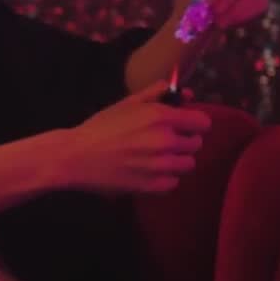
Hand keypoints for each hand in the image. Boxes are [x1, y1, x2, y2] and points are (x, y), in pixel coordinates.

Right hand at [60, 81, 211, 193]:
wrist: (76, 157)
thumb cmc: (101, 127)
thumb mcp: (128, 103)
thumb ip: (158, 94)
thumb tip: (186, 94)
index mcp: (161, 116)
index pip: (203, 123)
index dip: (194, 123)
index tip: (184, 125)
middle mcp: (165, 141)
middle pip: (196, 144)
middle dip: (184, 141)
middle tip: (165, 141)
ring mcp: (160, 166)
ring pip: (188, 164)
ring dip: (177, 160)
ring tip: (157, 157)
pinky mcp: (153, 186)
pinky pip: (174, 182)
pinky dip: (166, 178)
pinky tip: (149, 171)